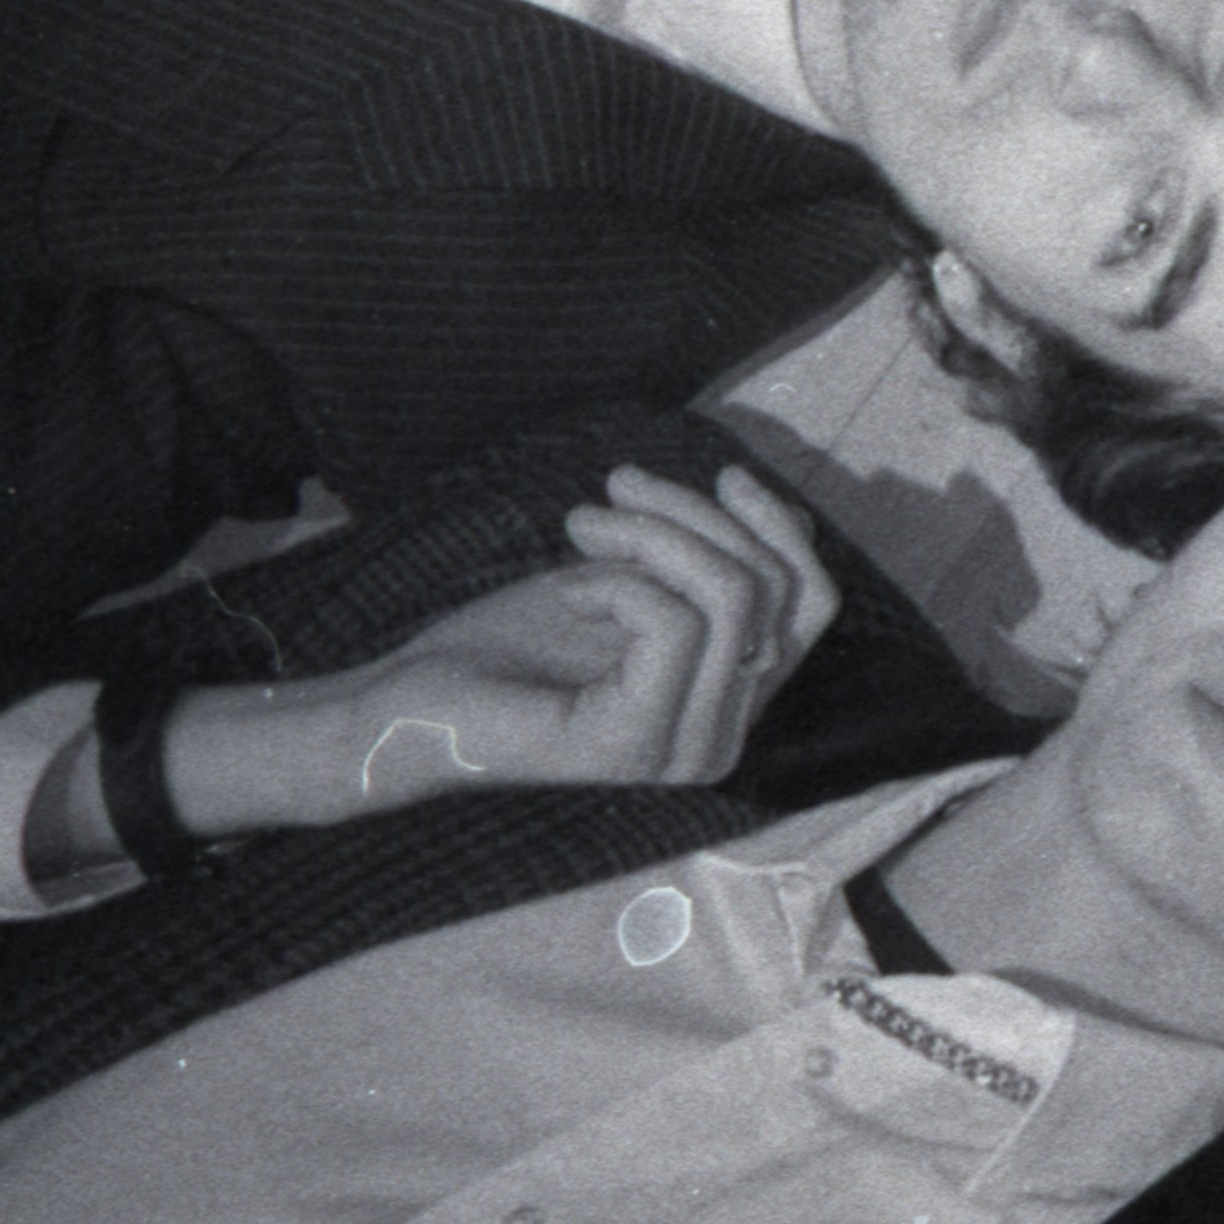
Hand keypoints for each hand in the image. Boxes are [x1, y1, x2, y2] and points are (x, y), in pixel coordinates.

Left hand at [176, 463, 843, 832]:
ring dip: (648, 534)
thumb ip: (711, 566)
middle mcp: (723, 741)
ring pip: (730, 598)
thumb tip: (795, 516)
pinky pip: (670, 622)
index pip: (814, 605)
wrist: (408, 703)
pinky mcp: (631, 747)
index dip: (781, 526)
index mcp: (733, 705)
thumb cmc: (511, 645)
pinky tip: (566, 591)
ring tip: (582, 528)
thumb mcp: (634, 582)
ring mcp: (681, 751)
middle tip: (612, 492)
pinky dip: (613, 578)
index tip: (722, 472)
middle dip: (695, 515)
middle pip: (773, 590)